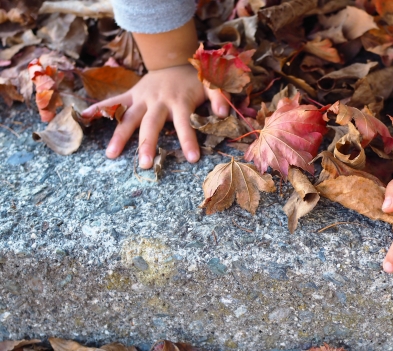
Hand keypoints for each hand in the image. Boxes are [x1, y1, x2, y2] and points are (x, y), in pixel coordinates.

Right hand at [82, 65, 229, 168]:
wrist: (174, 59)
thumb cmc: (194, 79)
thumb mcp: (211, 85)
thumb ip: (218, 98)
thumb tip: (225, 113)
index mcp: (179, 101)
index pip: (185, 124)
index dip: (188, 140)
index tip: (192, 159)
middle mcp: (158, 101)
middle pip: (151, 125)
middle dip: (148, 144)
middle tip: (145, 165)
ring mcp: (141, 98)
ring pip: (128, 117)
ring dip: (119, 136)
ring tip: (111, 155)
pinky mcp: (131, 94)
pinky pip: (113, 102)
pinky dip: (99, 108)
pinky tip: (84, 117)